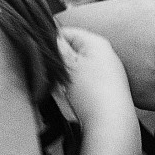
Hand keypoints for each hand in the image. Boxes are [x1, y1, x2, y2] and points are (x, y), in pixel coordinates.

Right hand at [57, 24, 136, 145]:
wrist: (111, 122)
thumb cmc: (92, 92)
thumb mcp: (68, 65)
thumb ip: (57, 48)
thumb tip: (49, 36)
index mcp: (96, 42)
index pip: (67, 32)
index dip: (51, 43)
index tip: (43, 56)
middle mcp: (104, 53)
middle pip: (71, 51)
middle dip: (59, 63)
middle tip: (55, 76)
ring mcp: (107, 71)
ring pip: (76, 68)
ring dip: (65, 78)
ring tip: (65, 90)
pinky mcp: (106, 88)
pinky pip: (83, 82)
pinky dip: (75, 88)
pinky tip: (74, 98)